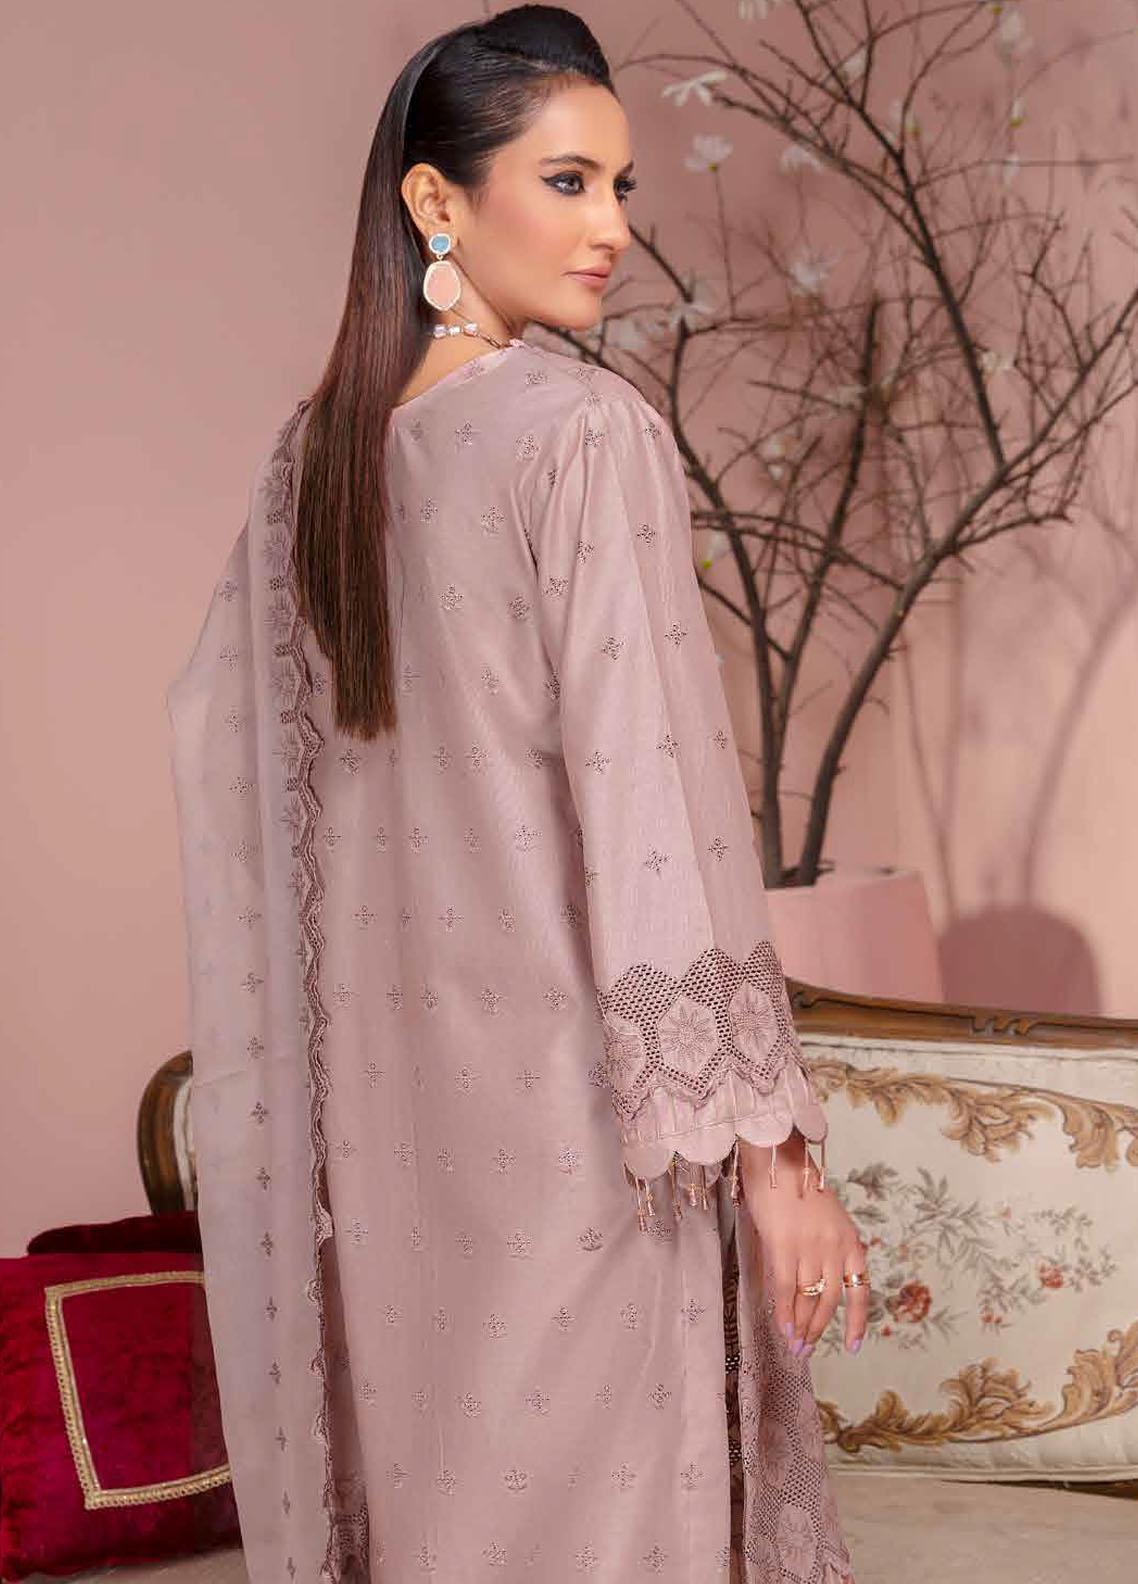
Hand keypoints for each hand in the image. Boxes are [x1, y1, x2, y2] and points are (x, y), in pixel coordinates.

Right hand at [739, 1131, 868, 1357]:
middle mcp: (835, 1247)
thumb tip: (809, 1287)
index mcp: (850, 1240)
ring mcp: (810, 1246)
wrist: (778, 1157)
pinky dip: (784, 1311)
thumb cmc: (796, 1185)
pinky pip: (786, 1288)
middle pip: (830, 1300)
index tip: (852, 1347)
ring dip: (801, 1325)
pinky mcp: (783, 1245)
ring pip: (808, 1298)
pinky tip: (782, 1327)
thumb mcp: (825, 1218)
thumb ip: (825, 1249)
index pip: (860, 1290)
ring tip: (793, 1344)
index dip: (856, 1322)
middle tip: (806, 1349)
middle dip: (818, 1328)